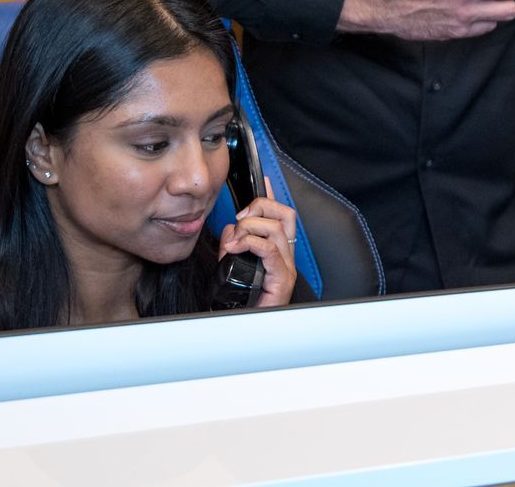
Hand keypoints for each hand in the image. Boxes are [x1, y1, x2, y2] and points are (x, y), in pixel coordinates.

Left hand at [217, 178, 298, 306]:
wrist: (244, 332)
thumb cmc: (240, 303)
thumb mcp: (230, 265)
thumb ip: (231, 245)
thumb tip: (229, 230)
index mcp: (276, 252)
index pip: (280, 216)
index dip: (272, 196)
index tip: (263, 182)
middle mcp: (285, 258)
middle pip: (285, 215)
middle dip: (262, 206)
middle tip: (241, 217)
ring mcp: (285, 268)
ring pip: (277, 228)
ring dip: (250, 227)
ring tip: (235, 240)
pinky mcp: (281, 280)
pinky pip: (270, 250)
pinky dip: (251, 243)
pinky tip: (237, 247)